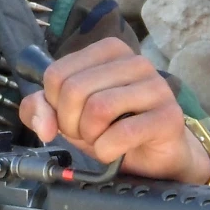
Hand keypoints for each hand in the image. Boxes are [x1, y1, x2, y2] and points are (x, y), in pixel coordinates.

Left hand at [19, 38, 209, 182]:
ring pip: (98, 108)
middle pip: (75, 90)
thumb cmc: (111, 129)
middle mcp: (135, 61)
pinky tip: (115, 152)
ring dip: (91, 137)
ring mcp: (156, 87)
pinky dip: (108, 150)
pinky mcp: (168, 116)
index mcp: (109, 51)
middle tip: (87, 134)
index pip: (56, 73)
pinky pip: (122, 133)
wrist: (154, 158)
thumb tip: (43, 124)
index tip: (72, 118)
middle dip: (71, 124)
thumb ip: (40, 110)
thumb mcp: (67, 116)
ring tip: (102, 140)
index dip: (54, 106)